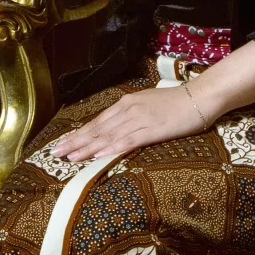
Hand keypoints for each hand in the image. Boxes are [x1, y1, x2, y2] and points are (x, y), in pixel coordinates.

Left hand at [49, 84, 208, 163]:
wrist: (199, 97)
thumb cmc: (176, 103)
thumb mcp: (148, 105)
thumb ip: (131, 116)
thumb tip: (115, 129)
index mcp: (126, 104)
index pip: (97, 122)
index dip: (78, 133)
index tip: (61, 143)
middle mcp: (128, 110)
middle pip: (97, 129)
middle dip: (75, 141)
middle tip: (55, 152)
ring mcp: (140, 119)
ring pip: (107, 136)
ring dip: (87, 147)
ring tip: (70, 157)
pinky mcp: (152, 130)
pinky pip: (127, 141)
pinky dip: (110, 148)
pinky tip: (98, 156)